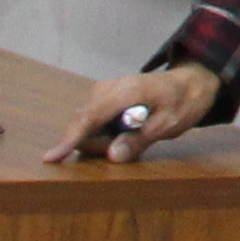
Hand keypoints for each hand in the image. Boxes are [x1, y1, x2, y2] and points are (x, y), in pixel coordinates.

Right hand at [48, 59, 220, 162]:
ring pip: (87, 125)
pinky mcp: (102, 96)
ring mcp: (103, 90)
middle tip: (131, 143)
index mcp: (125, 92)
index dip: (69, 140)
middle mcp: (108, 88)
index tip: (51, 158)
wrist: (188, 82)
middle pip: (84, 125)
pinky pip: (92, 121)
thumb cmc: (181, 102)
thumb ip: (139, 140)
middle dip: (99, 144)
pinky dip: (103, 132)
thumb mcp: (168, 125)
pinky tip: (125, 129)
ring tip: (133, 133)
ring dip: (103, 139)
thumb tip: (113, 156)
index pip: (89, 118)